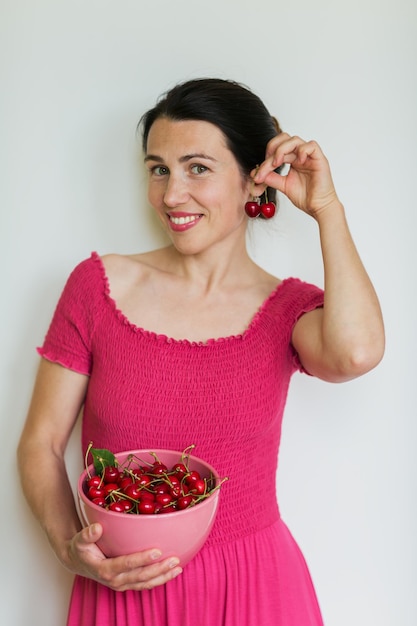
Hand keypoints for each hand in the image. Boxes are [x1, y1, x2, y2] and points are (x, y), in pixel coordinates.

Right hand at [64, 523, 182, 590]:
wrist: (77, 562)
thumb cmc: (80, 548)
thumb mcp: (79, 539)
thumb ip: (87, 534)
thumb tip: (97, 527)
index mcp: (104, 570)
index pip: (126, 565)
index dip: (142, 559)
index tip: (157, 551)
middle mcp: (114, 580)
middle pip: (140, 576)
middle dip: (159, 569)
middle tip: (174, 559)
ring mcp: (121, 584)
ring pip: (145, 584)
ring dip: (162, 576)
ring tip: (177, 567)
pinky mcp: (126, 584)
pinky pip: (144, 585)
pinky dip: (159, 580)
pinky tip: (172, 572)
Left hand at [253, 133, 339, 218]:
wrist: (318, 207)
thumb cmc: (306, 197)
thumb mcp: (283, 186)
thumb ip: (271, 178)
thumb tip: (256, 174)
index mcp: (292, 160)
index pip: (276, 150)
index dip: (265, 159)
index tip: (258, 174)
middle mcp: (300, 156)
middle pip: (284, 139)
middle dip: (273, 148)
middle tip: (268, 163)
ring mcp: (310, 156)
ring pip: (295, 140)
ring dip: (282, 149)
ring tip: (277, 163)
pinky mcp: (319, 159)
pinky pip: (311, 146)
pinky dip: (302, 151)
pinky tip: (298, 162)